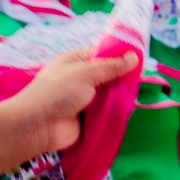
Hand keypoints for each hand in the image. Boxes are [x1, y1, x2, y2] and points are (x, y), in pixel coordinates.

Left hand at [0, 48, 137, 179]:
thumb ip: (111, 66)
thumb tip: (134, 55)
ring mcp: (85, 98)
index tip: (140, 60)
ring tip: (136, 96)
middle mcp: (81, 78)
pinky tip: (129, 110)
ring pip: (111, 95)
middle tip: (141, 81)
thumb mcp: (85, 73)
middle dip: (123, 79)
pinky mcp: (89, 117)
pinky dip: (116, 111)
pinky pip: (108, 112)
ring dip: (121, 96)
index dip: (120, 56)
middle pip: (110, 76)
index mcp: (76, 61)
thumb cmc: (58, 92)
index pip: (103, 54)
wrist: (38, 125)